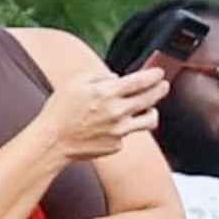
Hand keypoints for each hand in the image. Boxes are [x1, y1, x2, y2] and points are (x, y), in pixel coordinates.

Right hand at [40, 64, 166, 164]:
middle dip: (160, 89)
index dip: (153, 76)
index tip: (159, 73)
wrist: (53, 141)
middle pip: (150, 99)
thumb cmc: (60, 110)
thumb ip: (98, 76)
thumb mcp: (75, 83)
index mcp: (107, 93)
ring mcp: (120, 131)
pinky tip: (113, 126)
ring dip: (152, 112)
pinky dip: (124, 128)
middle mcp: (117, 112)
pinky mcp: (117, 145)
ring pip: (149, 120)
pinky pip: (128, 134)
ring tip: (150, 108)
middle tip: (164, 85)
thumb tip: (117, 77)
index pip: (140, 81)